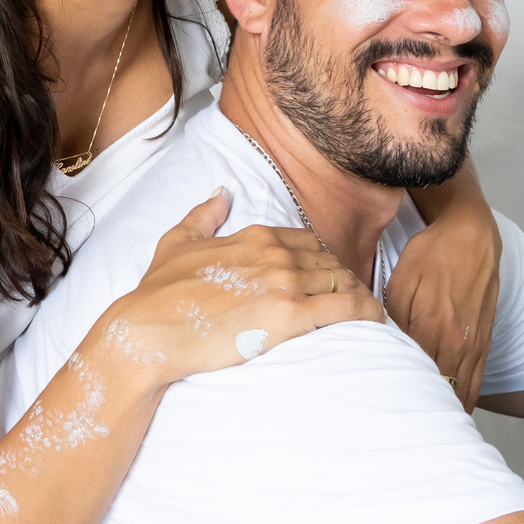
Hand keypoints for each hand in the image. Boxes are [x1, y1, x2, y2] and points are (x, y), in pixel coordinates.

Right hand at [102, 189, 383, 378]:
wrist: (147, 332)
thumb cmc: (158, 294)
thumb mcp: (177, 242)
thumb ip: (203, 215)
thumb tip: (221, 191)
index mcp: (254, 235)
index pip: (308, 240)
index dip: (321, 260)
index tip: (326, 277)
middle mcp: (275, 254)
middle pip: (330, 261)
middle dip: (343, 278)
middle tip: (350, 299)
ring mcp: (284, 283)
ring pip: (343, 281)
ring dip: (359, 296)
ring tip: (367, 314)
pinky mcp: (289, 316)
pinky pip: (346, 308)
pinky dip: (367, 312)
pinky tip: (376, 323)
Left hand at [385, 161, 500, 411]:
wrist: (471, 237)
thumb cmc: (433, 254)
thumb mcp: (402, 281)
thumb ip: (391, 318)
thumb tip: (380, 347)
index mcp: (433, 327)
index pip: (414, 376)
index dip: (399, 396)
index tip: (384, 414)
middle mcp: (458, 342)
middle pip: (439, 392)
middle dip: (421, 412)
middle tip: (401, 432)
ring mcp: (474, 345)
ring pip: (461, 393)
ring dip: (445, 412)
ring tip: (426, 432)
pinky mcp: (484, 343)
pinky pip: (476, 383)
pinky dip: (463, 400)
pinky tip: (451, 413)